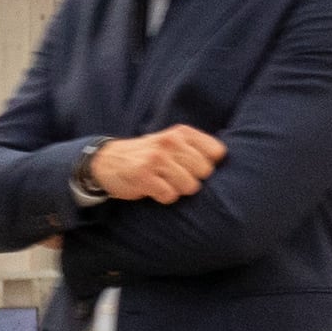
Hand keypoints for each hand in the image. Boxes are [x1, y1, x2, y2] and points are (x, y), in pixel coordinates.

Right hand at [86, 125, 224, 204]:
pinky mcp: (144, 176)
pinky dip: (163, 198)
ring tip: (163, 182)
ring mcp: (157, 158)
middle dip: (193, 179)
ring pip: (190, 186)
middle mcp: (170, 141)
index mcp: (181, 133)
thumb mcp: (171, 142)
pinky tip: (153, 189)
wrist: (107, 161)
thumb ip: (196, 148)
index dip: (209, 165)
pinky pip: (170, 196)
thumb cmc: (148, 155)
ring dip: (177, 190)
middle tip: (174, 176)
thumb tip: (224, 162)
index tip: (194, 168)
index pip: (217, 152)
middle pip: (205, 172)